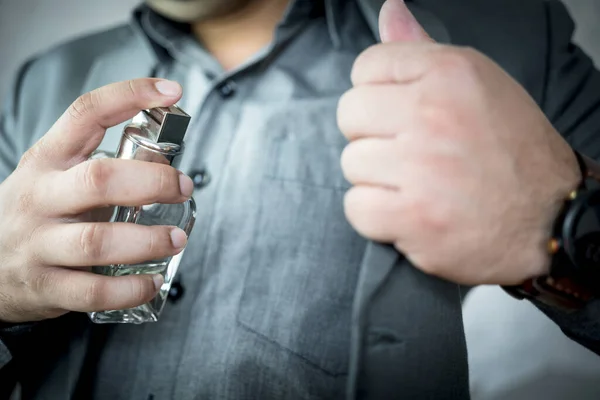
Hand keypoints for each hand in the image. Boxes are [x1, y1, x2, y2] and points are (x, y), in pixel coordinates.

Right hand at [0, 78, 193, 322]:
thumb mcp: (52, 176)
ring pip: (97, 241)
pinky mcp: (46, 287)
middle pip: (99, 180)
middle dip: (152, 182)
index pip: (85, 114)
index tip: (170, 90)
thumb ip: (98, 164)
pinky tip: (151, 282)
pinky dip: (129, 290)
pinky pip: (93, 292)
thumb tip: (165, 161)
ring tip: (177, 238)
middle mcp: (40, 198)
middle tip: (183, 187)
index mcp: (46, 161)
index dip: (129, 96)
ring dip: (148, 241)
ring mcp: (40, 244)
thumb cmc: (33, 214)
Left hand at [337, 0, 579, 285]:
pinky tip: (409, 212)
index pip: (366, 66)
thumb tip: (389, 11)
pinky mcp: (414, 217)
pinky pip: (356, 208)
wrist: (550, 217)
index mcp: (449, 73)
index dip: (379, 94)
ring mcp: (421, 168)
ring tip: (417, 184)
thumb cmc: (513, 151)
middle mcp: (433, 114)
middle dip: (373, 135)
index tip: (401, 114)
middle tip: (410, 152)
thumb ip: (422, 49)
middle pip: (351, 114)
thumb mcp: (477, 83)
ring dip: (377, 179)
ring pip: (352, 163)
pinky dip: (377, 217)